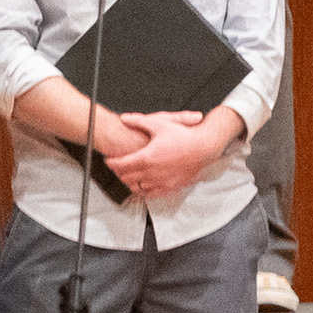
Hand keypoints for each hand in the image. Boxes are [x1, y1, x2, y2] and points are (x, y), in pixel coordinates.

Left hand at [105, 109, 224, 200]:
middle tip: (116, 167)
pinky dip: (143, 191)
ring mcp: (161, 182)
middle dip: (118, 172)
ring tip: (127, 176)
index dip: (112, 162)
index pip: (121, 164)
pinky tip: (142, 185)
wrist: (204, 147)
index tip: (108, 159)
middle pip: (126, 177)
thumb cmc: (184, 135)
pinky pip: (151, 194)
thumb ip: (139, 121)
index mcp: (147, 157)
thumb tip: (124, 118)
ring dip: (129, 182)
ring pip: (137, 188)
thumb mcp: (160, 123)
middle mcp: (152, 172)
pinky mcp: (170, 187)